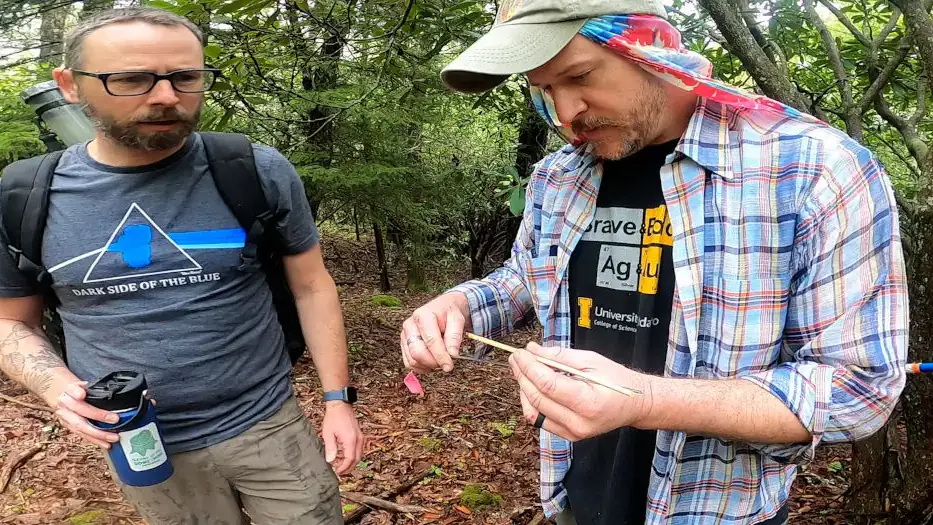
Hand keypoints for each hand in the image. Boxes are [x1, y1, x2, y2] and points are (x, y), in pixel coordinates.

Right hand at [45, 381, 120, 448]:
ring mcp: (64, 417)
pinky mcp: (67, 426)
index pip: (72, 390)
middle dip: (98, 416)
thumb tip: (106, 387)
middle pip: (79, 411)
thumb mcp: (78, 382)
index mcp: (67, 391)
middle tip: (115, 419)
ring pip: (80, 427)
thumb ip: (89, 385)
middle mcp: (64, 404)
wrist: (56, 393)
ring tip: (112, 438)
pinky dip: (94, 440)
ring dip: (97, 434)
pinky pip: (81, 434)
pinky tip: (105, 444)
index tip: (82, 394)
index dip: (76, 392)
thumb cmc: (73, 388)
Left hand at [321, 401, 362, 474]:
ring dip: (351, 462)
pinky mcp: (359, 435)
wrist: (340, 405)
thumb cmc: (334, 417)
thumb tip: (330, 460)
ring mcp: (360, 437)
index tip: (337, 471)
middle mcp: (358, 439)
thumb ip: (330, 448)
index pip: (350, 459)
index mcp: (351, 440)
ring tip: (341, 465)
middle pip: (357, 459)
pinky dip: (353, 455)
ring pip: (359, 455)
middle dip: (348, 467)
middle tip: (339, 471)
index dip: (343, 468)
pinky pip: (358, 449)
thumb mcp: (328, 434)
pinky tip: (344, 456)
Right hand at [400, 292, 470, 372]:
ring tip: (440, 360)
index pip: (430, 341)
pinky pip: (409, 363)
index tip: (449, 366)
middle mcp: (410, 325)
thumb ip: (455, 336)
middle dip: (433, 362)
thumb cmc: (449, 313)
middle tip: (446, 363)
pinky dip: (422, 367)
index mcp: (423, 316)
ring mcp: (405, 335)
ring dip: (428, 366)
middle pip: (417, 353)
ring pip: (412, 360)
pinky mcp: (404, 344)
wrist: (443, 309)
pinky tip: (432, 361)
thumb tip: (452, 354)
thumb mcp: (457, 319)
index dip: (440, 356)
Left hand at [508, 343, 652, 440]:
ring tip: (522, 370)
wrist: (635, 404)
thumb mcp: (591, 360)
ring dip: (523, 389)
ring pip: (534, 413)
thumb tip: (532, 350)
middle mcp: (578, 423)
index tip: (520, 353)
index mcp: (587, 402)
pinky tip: (532, 387)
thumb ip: (559, 356)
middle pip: (537, 398)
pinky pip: (541, 421)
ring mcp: (573, 433)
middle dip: (522, 375)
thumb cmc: (616, 380)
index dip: (529, 367)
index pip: (547, 384)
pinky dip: (532, 403)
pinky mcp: (569, 437)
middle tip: (516, 357)